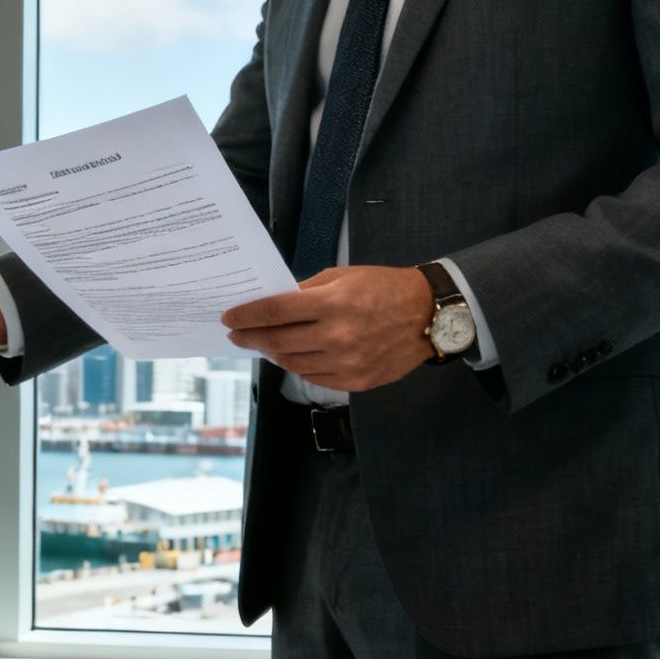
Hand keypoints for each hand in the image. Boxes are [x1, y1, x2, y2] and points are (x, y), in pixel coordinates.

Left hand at [222, 265, 435, 392]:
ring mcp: (346, 362)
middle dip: (251, 338)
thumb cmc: (384, 288)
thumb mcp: (343, 277)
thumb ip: (306, 291)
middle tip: (237, 335)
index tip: (229, 318)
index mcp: (333, 304)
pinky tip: (294, 356)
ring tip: (264, 344)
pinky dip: (298, 366)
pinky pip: (313, 377)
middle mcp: (337, 336)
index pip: (275, 312)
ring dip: (273, 353)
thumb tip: (272, 304)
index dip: (247, 316)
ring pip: (292, 363)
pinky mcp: (355, 381)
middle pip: (277, 342)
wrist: (430, 315)